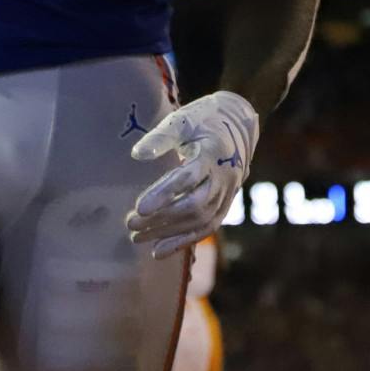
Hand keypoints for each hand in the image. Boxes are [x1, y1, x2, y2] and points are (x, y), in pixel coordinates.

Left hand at [125, 90, 259, 259]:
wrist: (239, 125)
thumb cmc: (204, 119)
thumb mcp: (183, 119)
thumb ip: (160, 137)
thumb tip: (136, 155)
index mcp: (212, 153)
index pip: (187, 178)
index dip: (164, 194)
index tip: (139, 207)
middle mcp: (223, 178)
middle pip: (194, 205)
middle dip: (162, 218)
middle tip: (130, 223)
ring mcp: (228, 194)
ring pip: (199, 221)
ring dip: (168, 232)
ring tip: (136, 237)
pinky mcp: (225, 205)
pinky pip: (206, 228)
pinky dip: (183, 241)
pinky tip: (158, 250)